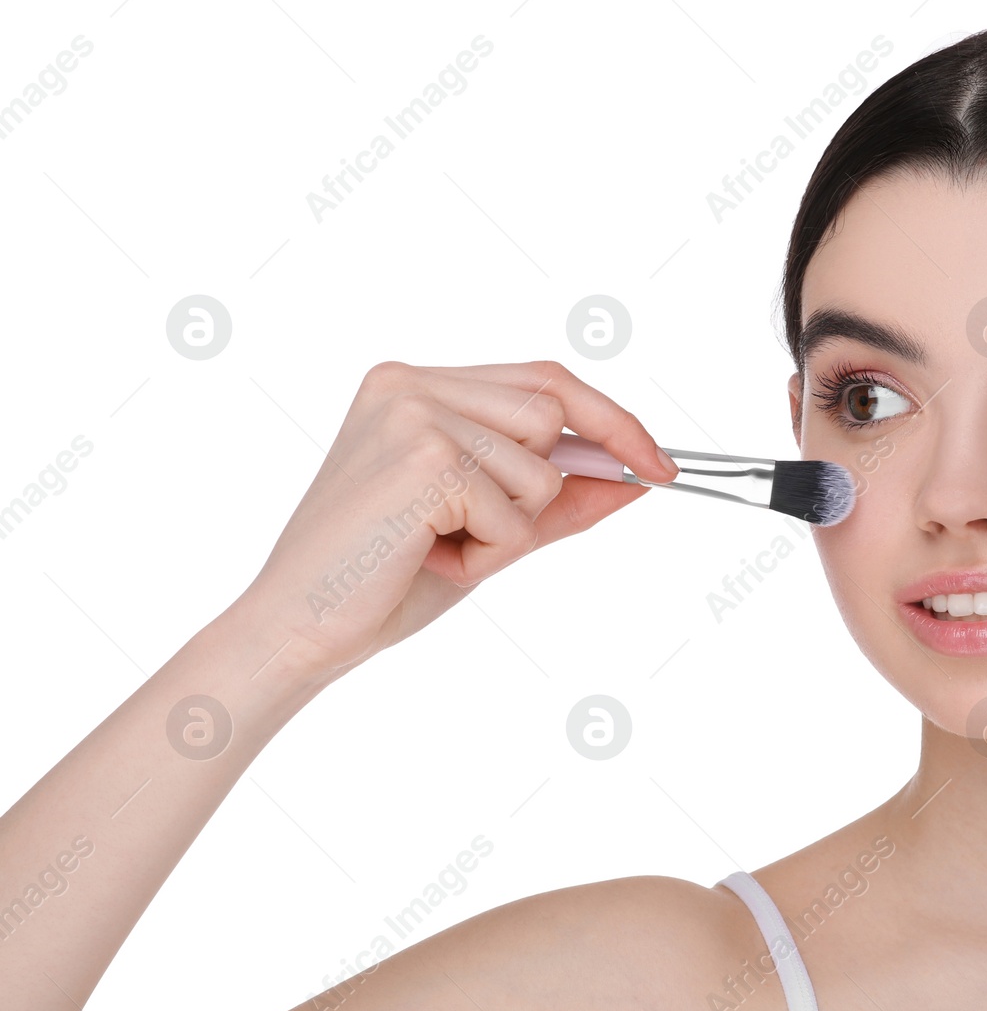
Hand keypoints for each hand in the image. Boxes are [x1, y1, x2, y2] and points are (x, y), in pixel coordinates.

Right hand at [230, 360, 676, 684]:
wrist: (298, 629)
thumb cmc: (382, 583)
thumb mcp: (489, 531)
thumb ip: (559, 499)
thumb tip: (637, 478)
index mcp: (416, 385)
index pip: (545, 381)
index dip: (614, 421)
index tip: (664, 466)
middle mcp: (411, 383)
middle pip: (554, 409)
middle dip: (554, 485)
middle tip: (486, 543)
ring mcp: (415, 411)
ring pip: (543, 466)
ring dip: (511, 529)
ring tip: (440, 550)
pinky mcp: (426, 455)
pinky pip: (516, 510)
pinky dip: (490, 552)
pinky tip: (427, 560)